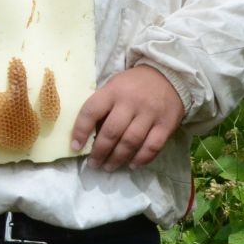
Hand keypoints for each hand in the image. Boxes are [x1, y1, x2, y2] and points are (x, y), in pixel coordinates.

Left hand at [70, 65, 184, 171]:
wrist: (168, 76)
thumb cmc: (133, 86)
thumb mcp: (113, 87)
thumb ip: (103, 108)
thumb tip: (89, 136)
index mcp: (112, 91)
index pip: (91, 111)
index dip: (80, 131)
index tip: (75, 147)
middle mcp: (131, 102)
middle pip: (112, 132)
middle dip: (100, 152)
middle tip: (94, 164)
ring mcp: (150, 114)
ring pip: (131, 141)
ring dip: (118, 158)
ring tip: (109, 167)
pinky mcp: (166, 124)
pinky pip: (153, 146)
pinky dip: (141, 158)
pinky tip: (132, 165)